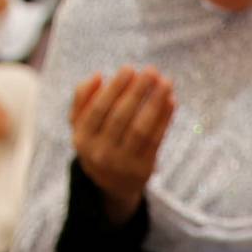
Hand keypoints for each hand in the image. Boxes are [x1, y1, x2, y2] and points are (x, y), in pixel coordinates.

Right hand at [71, 66, 175, 226]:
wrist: (111, 183)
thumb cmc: (97, 140)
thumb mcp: (81, 123)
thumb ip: (82, 98)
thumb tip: (97, 76)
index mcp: (82, 139)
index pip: (99, 109)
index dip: (115, 88)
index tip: (130, 68)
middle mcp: (101, 153)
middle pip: (121, 118)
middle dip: (138, 92)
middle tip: (152, 71)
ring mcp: (122, 164)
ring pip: (141, 129)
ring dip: (155, 103)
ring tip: (166, 82)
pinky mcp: (142, 170)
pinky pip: (155, 140)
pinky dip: (164, 119)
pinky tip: (170, 101)